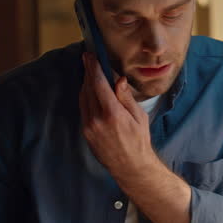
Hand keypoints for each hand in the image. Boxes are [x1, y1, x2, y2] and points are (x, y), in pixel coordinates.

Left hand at [79, 53, 157, 177]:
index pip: (98, 84)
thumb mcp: (139, 116)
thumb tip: (118, 80)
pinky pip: (83, 109)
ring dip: (85, 84)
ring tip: (90, 72)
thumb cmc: (139, 140)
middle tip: (88, 59)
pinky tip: (90, 91)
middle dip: (87, 72)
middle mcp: (97, 119)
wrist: (130, 166)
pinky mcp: (85, 132)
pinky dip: (86, 97)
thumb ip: (126, 97)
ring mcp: (89, 126)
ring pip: (83, 98)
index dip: (92, 68)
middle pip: (88, 88)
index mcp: (112, 113)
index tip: (89, 56)